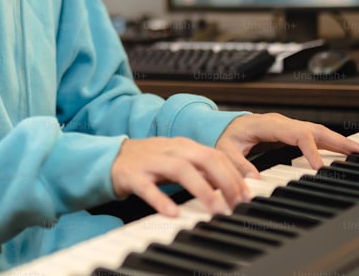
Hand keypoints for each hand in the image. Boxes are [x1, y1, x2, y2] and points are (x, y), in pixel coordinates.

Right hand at [110, 137, 252, 216]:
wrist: (112, 157)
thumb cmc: (149, 161)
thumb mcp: (178, 161)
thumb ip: (201, 170)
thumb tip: (228, 184)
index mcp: (184, 145)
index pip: (216, 155)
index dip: (235, 174)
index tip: (247, 194)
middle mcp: (170, 150)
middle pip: (204, 158)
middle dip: (225, 180)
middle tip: (236, 203)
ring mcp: (152, 161)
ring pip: (181, 170)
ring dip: (202, 190)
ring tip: (215, 209)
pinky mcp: (133, 176)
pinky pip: (148, 187)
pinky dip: (161, 200)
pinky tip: (173, 213)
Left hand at [216, 113, 358, 170]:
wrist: (226, 125)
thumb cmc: (227, 137)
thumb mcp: (224, 150)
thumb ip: (237, 164)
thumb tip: (255, 179)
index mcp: (268, 124)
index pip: (297, 134)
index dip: (311, 150)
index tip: (319, 168)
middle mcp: (283, 123)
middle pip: (316, 129)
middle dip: (339, 141)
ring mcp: (289, 126)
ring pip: (320, 132)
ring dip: (341, 142)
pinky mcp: (293, 133)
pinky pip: (316, 137)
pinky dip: (332, 144)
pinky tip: (346, 153)